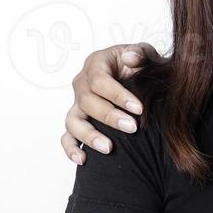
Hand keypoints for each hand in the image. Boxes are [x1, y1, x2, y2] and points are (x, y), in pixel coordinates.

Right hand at [62, 43, 164, 162]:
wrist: (139, 80)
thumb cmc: (141, 66)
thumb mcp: (145, 54)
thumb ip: (141, 53)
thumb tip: (131, 59)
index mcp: (97, 64)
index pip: (100, 81)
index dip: (118, 95)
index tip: (139, 109)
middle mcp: (82, 84)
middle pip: (87, 101)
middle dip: (110, 116)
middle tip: (132, 128)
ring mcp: (77, 104)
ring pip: (73, 121)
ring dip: (89, 135)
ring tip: (108, 148)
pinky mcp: (77, 121)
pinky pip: (67, 136)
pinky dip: (71, 149)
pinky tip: (83, 160)